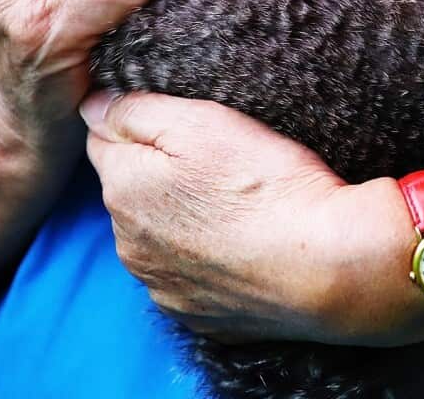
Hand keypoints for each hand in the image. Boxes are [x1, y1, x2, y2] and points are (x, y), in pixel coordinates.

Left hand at [80, 92, 423, 345]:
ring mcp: (164, 288)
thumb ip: (134, 111)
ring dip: (181, 219)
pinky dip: (209, 259)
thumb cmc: (267, 185)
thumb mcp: (200, 122)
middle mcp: (129, 246)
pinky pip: (192, 277)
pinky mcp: (202, 317)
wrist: (330, 266)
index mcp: (121, 190)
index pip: (102, 137)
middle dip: (157, 172)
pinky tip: (245, 244)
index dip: (140, 121)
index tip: (181, 121)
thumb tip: (92, 106)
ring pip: (157, 237)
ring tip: (236, 203)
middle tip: (218, 160)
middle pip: (128, 191)